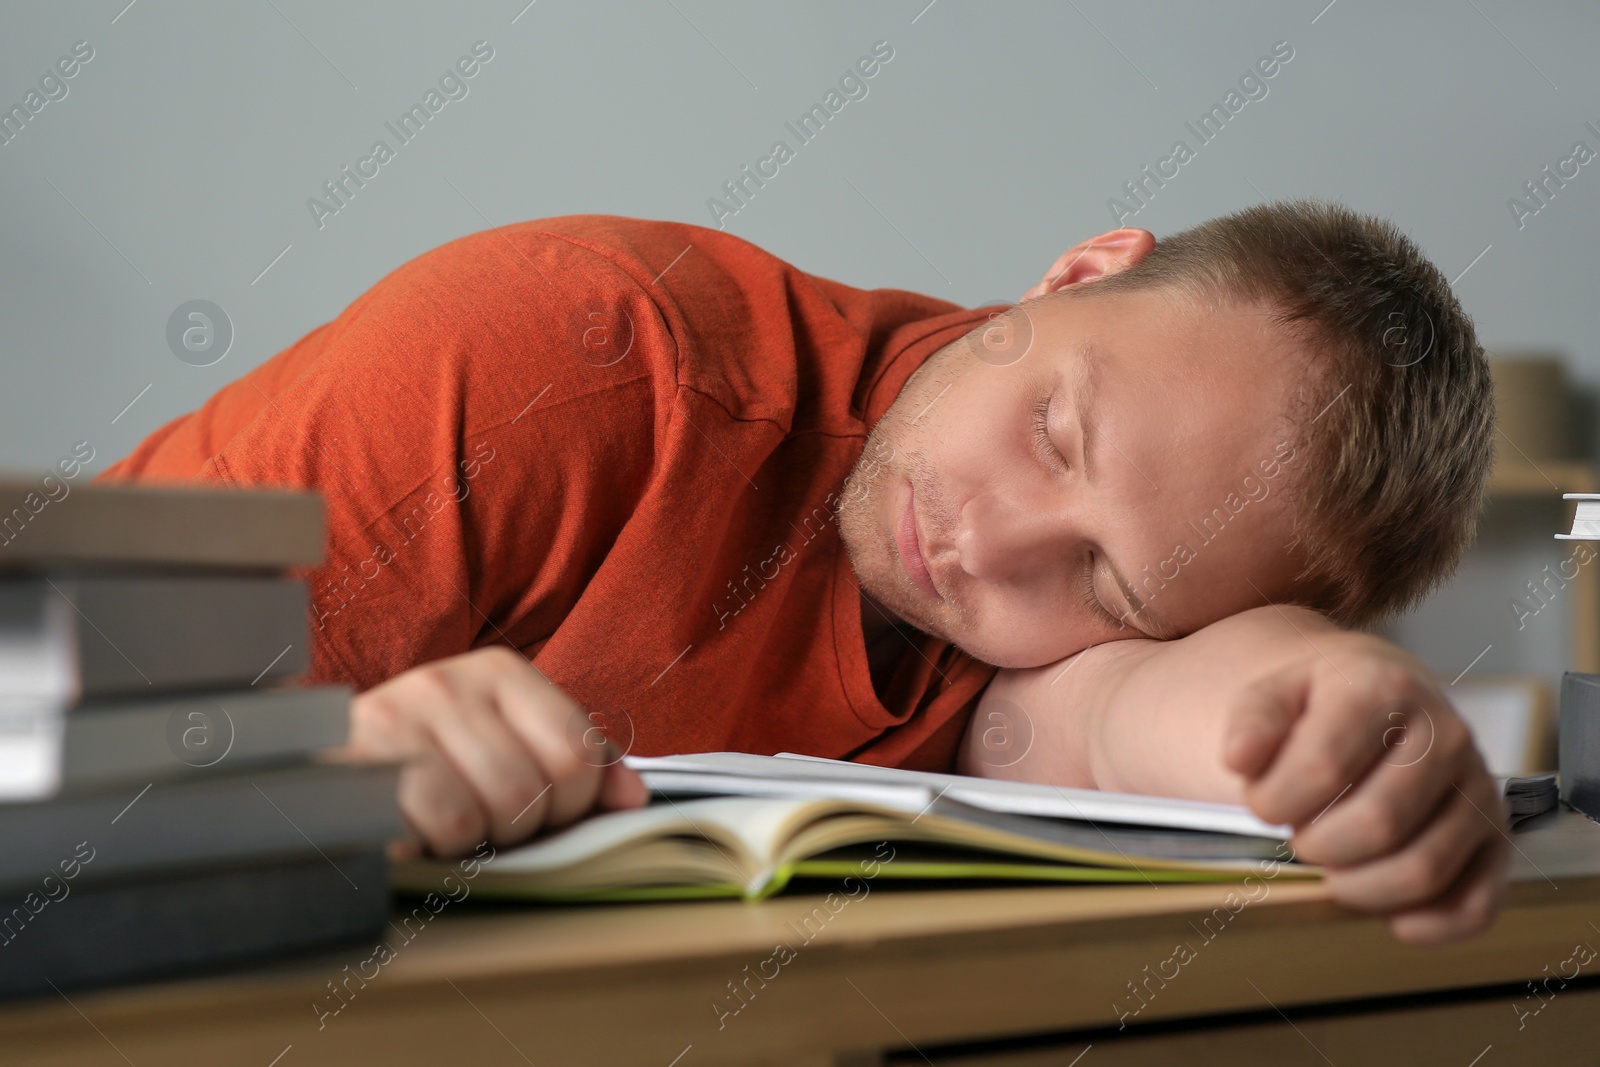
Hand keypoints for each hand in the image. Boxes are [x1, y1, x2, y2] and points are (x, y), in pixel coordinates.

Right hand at [343, 646, 648, 856]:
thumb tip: (632, 798)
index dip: (572, 805)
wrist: (325, 759)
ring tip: (452, 829)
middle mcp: (446, 683)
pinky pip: (422, 831)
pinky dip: (430, 852)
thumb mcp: (509, 740)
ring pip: (478, 816)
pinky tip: (417, 836)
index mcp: (500, 671)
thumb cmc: (432, 755)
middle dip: (520, 830)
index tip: (546, 813)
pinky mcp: (352, 766)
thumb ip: (578, 761)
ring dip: (471, 845)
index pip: (577, 755)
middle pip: (530, 792)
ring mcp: (395, 720)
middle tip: (492, 827)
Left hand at [1223, 631, 1509, 944]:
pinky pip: (1476, 904)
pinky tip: (1390, 915)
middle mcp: (1446, 735)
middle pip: (1378, 824)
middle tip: (1299, 838)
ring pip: (1423, 870)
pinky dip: (1428, 923)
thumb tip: (1240, 757)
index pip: (1324, 767)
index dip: (1277, 801)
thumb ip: (1253, 721)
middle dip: (1318, 846)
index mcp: (1386, 690)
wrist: (1383, 702)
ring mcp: (1479, 788)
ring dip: (1359, 888)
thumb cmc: (1323, 706)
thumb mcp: (1278, 693)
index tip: (1263, 805)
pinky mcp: (1496, 837)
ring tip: (1332, 867)